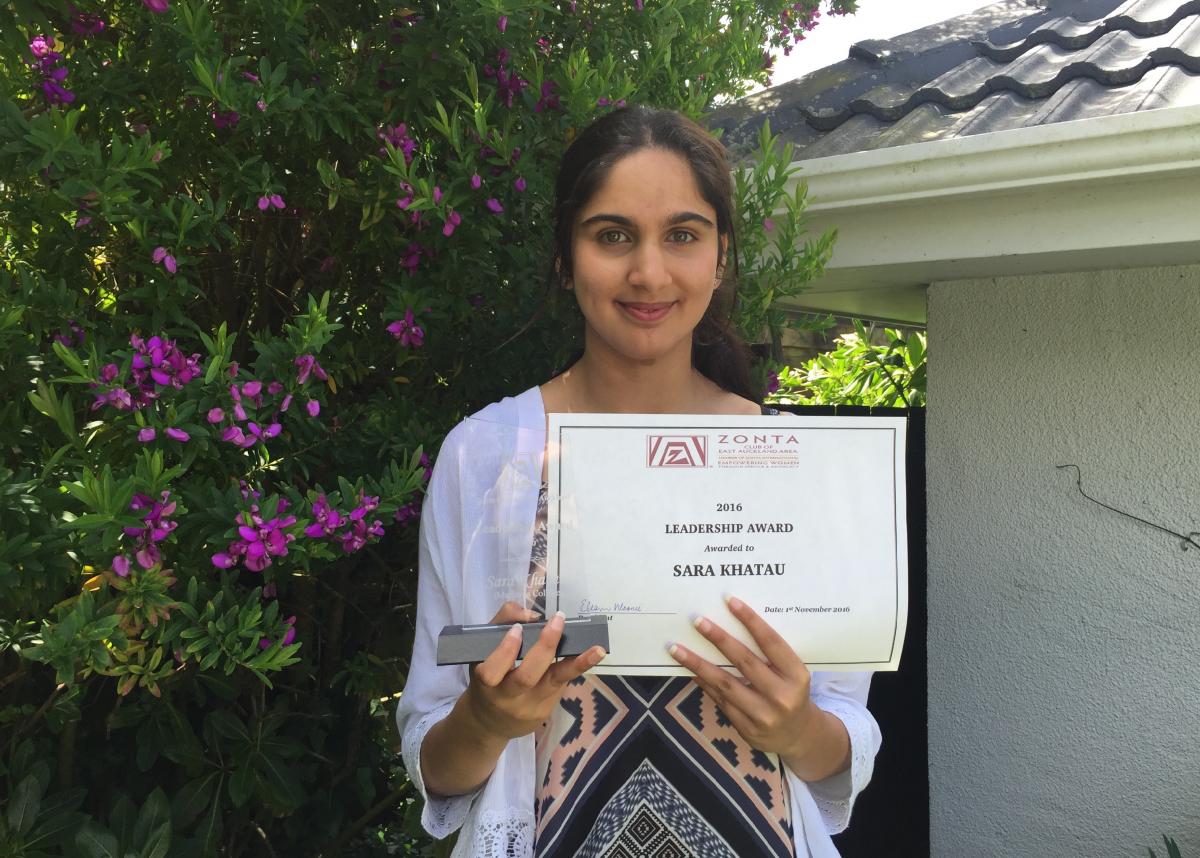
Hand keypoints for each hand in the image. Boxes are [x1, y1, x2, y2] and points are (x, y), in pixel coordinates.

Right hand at [462, 601, 605, 742]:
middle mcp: (507, 699)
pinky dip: (573, 667)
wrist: (489, 723)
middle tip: (558, 620)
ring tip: (597, 649)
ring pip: (554, 683)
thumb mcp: (481, 652)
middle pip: (527, 676)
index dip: (506, 650)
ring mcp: (528, 708)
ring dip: (577, 663)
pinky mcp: (545, 712)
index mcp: (486, 683)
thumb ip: (501, 624)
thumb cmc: (486, 680)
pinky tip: (589, 656)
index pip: (493, 670)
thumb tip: (531, 615)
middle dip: (544, 646)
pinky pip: (561, 685)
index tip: (518, 629)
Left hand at [667, 595, 822, 761]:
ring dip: (698, 664)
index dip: (751, 620)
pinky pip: (719, 699)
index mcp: (797, 676)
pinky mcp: (746, 727)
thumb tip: (731, 623)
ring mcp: (763, 715)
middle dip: (719, 639)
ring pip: (725, 683)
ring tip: (676, 648)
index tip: (730, 601)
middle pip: (745, 661)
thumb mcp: (792, 674)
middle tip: (698, 621)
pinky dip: (703, 682)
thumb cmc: (791, 693)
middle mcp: (781, 696)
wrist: (797, 736)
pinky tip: (689, 669)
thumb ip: (771, 654)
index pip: (772, 643)